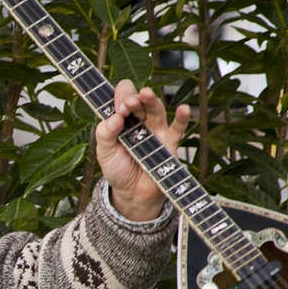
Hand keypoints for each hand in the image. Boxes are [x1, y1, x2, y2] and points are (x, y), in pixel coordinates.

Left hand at [95, 80, 189, 220]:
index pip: (122, 98)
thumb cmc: (118, 170)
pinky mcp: (168, 144)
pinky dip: (182, 119)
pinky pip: (177, 129)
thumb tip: (114, 118)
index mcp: (122, 120)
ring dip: (151, 101)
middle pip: (140, 101)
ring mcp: (156, 131)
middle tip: (128, 104)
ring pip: (156, 110)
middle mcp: (140, 122)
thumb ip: (104, 134)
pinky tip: (183, 109)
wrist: (132, 194)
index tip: (118, 110)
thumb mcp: (104, 153)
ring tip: (146, 95)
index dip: (119, 98)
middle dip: (133, 99)